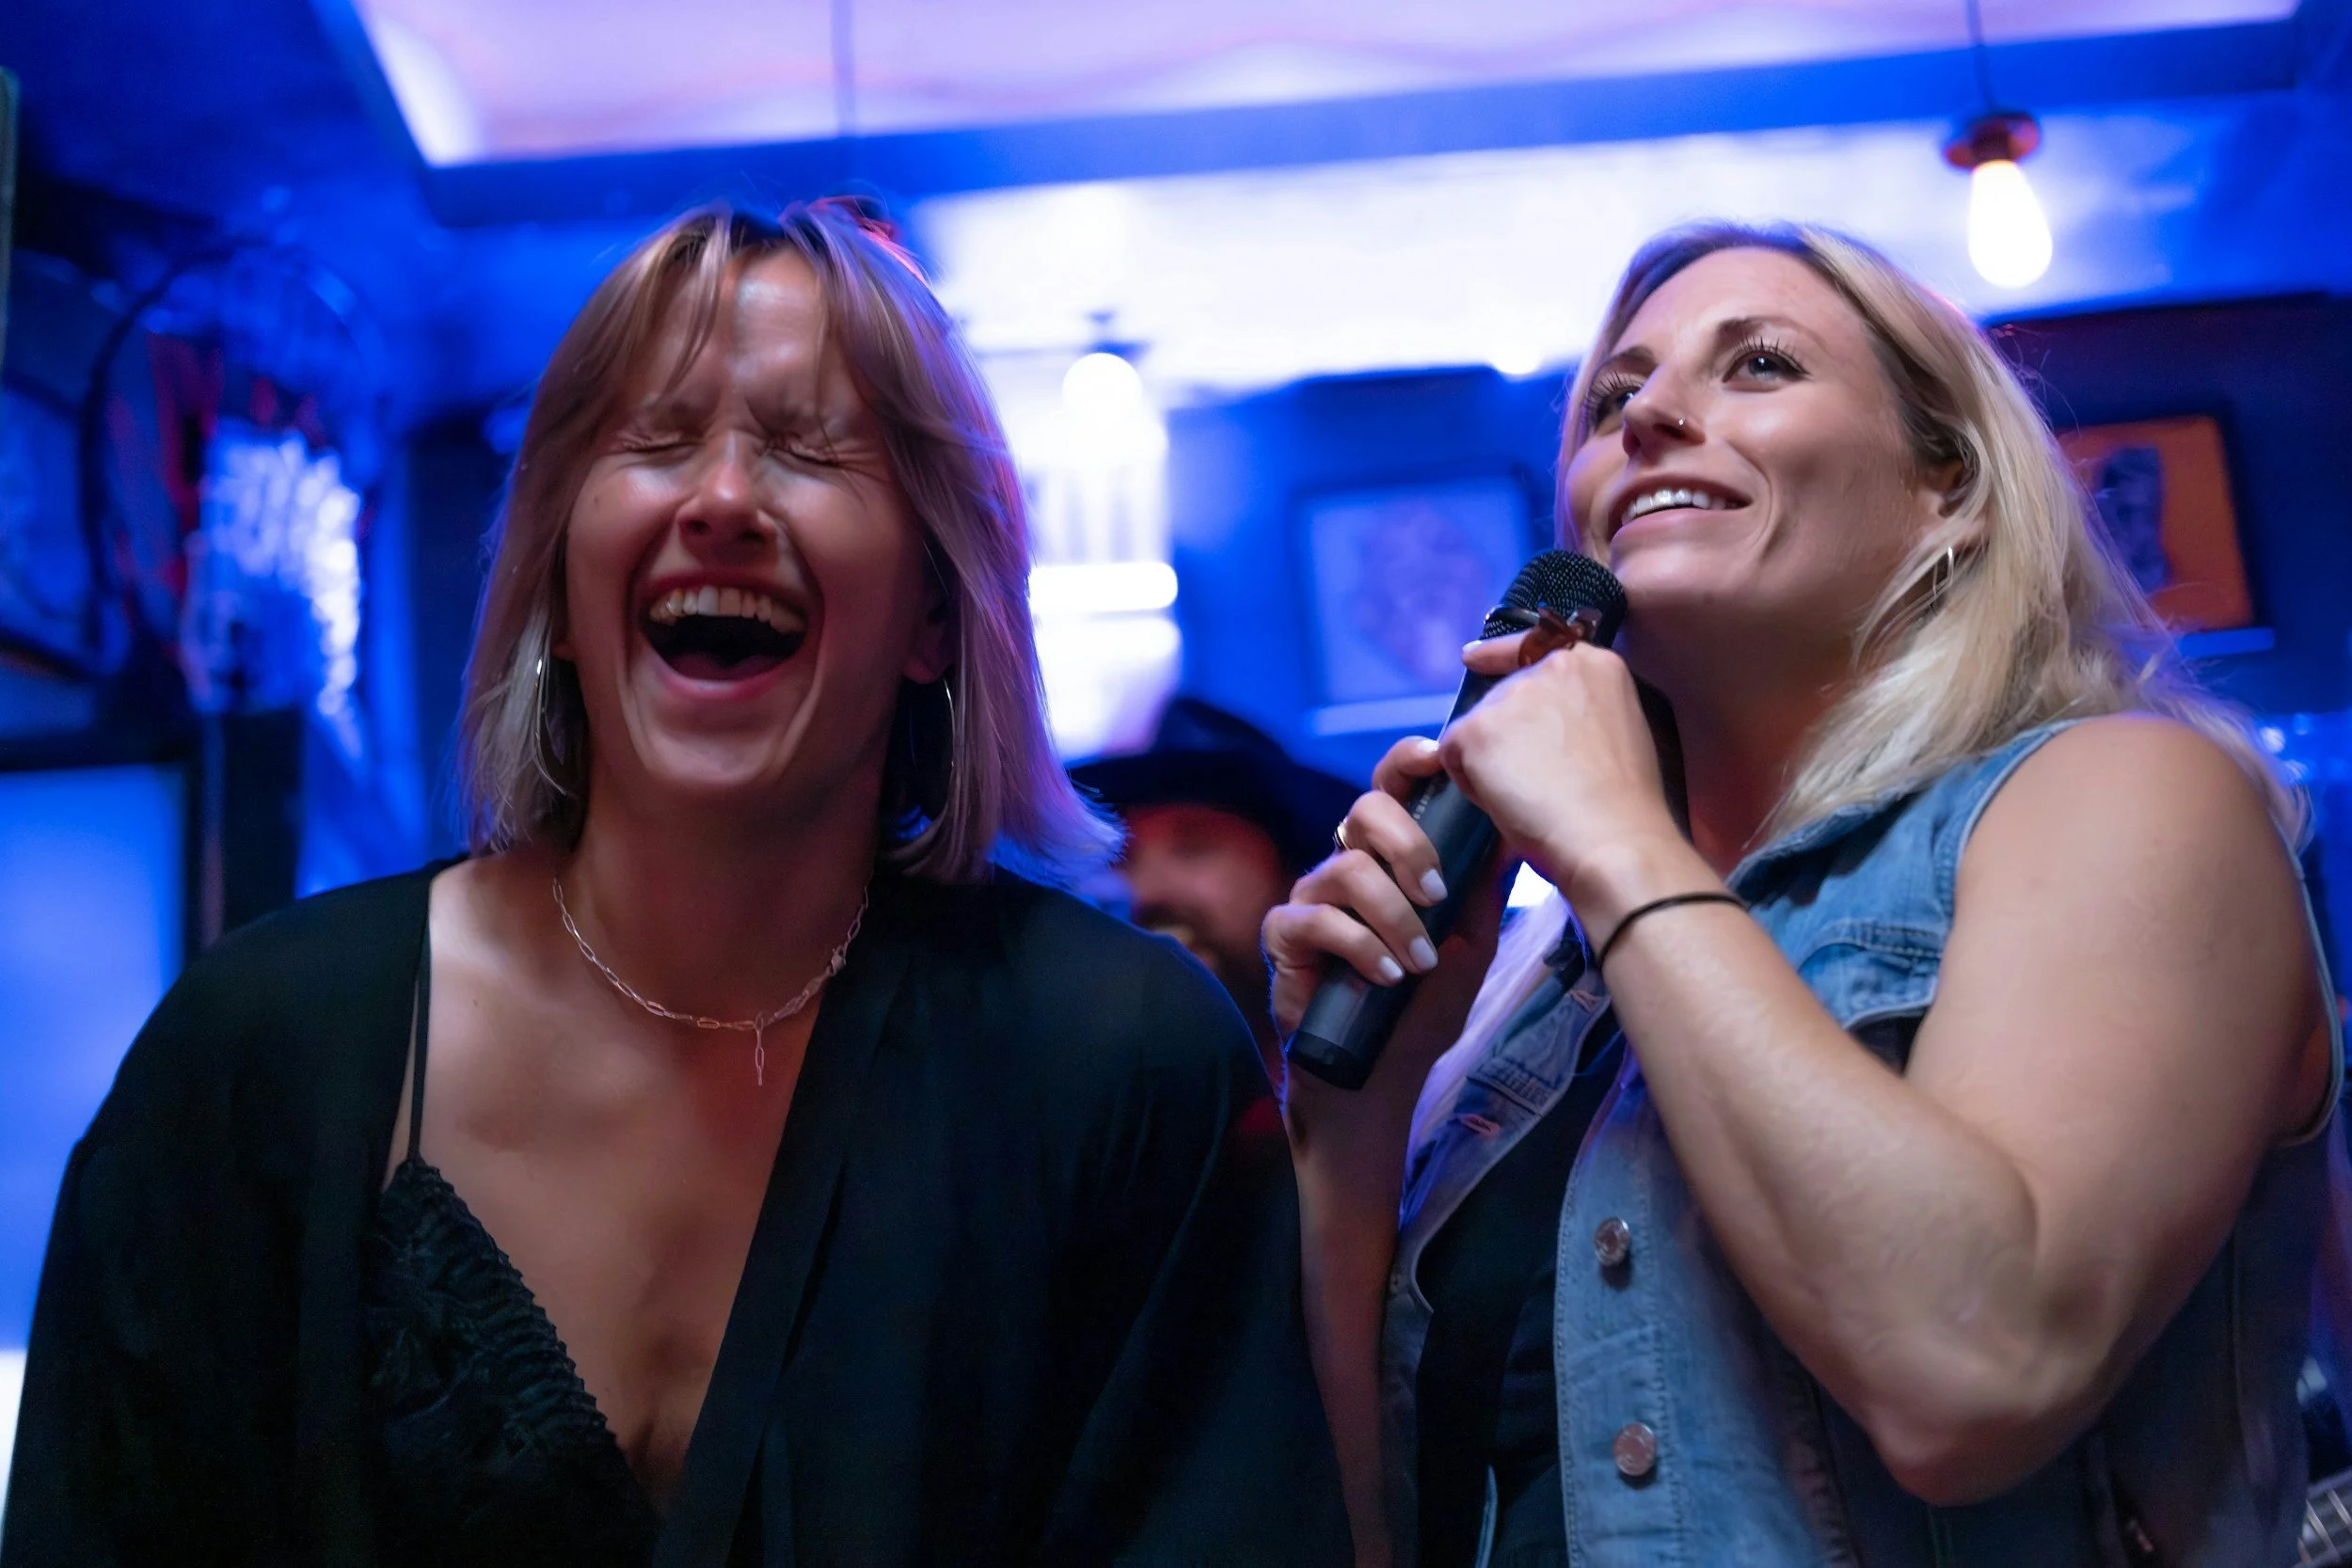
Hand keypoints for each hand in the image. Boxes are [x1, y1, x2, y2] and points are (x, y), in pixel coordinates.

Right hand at [1264, 736, 1506, 1117]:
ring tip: (1419, 963)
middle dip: (1409, 845)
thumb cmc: (1423, 1010)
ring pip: (1348, 868)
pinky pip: (1319, 919)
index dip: (1407, 763)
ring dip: (1395, 917)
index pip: (1390, 791)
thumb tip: (1510, 831)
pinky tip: (1387, 977)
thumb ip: (1480, 891)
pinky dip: (1362, 947)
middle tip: (1438, 895)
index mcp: (1387, 860)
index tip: (1438, 757)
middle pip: (1363, 811)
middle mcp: (1346, 867)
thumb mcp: (1470, 947)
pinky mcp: (1285, 935)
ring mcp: (1311, 898)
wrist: (1381, 1077)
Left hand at [1439, 633, 1686, 918]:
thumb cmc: (1624, 808)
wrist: (1613, 840)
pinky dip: (1470, 783)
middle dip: (1505, 734)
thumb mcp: (1619, 734)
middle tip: (1536, 782)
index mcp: (1595, 665)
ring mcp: (1512, 695)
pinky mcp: (1477, 728)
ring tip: (1530, 797)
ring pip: (1477, 728)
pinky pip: (1454, 755)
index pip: (1532, 647)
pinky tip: (1507, 802)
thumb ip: (1580, 714)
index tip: (1474, 660)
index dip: (1498, 656)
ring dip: (1489, 760)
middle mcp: (1551, 667)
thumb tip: (1539, 730)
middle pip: (1501, 695)